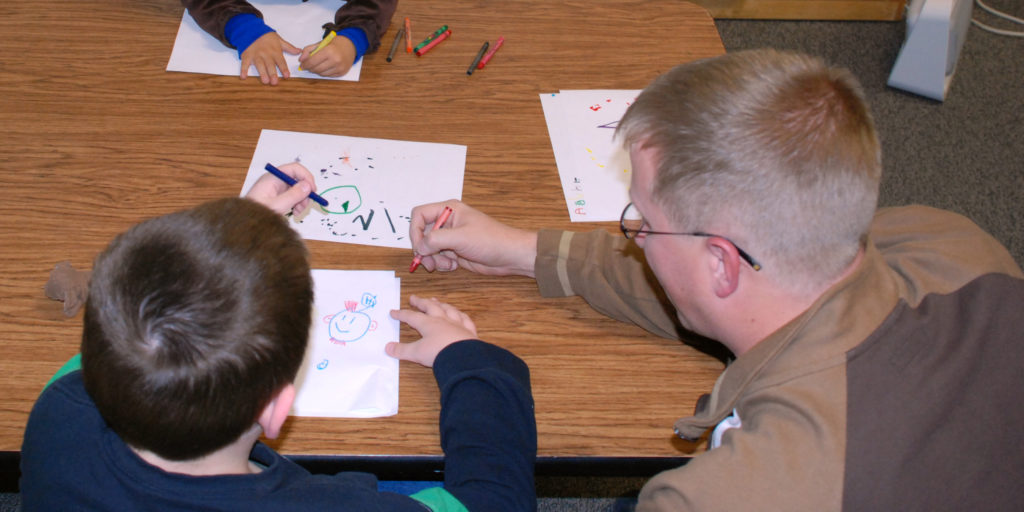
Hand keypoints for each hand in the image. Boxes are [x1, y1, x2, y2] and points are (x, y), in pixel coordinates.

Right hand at [240, 32, 299, 84]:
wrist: (252, 29)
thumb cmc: (266, 36)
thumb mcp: (279, 40)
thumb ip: (289, 47)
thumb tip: (299, 51)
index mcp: (274, 51)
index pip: (281, 61)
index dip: (284, 69)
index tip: (287, 76)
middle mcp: (266, 54)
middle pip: (270, 65)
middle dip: (272, 73)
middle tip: (275, 82)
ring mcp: (256, 55)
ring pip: (259, 65)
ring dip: (262, 73)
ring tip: (265, 81)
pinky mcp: (247, 55)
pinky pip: (245, 63)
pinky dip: (243, 70)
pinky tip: (243, 77)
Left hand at [245, 162, 316, 215]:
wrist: (246, 225)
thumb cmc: (258, 214)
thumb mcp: (278, 205)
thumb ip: (294, 195)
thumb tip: (308, 186)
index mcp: (273, 178)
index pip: (294, 169)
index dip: (306, 177)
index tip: (312, 190)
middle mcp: (276, 181)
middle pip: (297, 180)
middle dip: (304, 192)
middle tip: (306, 205)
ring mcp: (277, 189)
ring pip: (296, 189)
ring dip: (302, 200)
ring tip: (298, 212)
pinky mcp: (278, 197)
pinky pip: (292, 197)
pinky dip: (297, 204)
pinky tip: (295, 213)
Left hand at [298, 36, 355, 76]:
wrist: (350, 46)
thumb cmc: (334, 44)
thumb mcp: (320, 43)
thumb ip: (308, 50)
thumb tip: (301, 60)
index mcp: (329, 51)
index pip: (312, 61)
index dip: (304, 64)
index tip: (301, 65)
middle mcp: (335, 60)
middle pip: (316, 69)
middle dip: (309, 68)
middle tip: (307, 66)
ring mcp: (339, 68)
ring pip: (321, 74)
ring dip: (316, 71)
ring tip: (316, 66)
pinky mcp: (342, 73)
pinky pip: (328, 76)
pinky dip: (323, 73)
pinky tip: (323, 67)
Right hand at [386, 295, 477, 366]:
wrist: (464, 358)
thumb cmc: (438, 353)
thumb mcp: (417, 353)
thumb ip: (402, 350)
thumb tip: (387, 348)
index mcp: (428, 324)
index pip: (412, 316)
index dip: (401, 314)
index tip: (393, 312)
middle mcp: (443, 320)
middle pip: (430, 307)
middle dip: (421, 302)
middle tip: (414, 298)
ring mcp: (458, 324)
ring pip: (448, 310)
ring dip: (441, 304)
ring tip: (436, 301)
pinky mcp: (469, 331)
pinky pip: (465, 319)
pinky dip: (461, 315)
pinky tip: (460, 314)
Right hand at [410, 200, 538, 276]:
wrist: (510, 256)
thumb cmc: (491, 240)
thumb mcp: (461, 237)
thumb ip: (436, 240)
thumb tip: (419, 247)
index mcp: (448, 210)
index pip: (419, 215)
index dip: (415, 231)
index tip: (419, 247)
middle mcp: (447, 222)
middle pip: (422, 234)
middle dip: (424, 250)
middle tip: (429, 262)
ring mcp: (451, 237)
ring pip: (428, 248)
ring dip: (433, 259)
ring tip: (447, 264)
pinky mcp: (455, 251)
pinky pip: (437, 258)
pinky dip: (441, 264)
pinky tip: (454, 266)